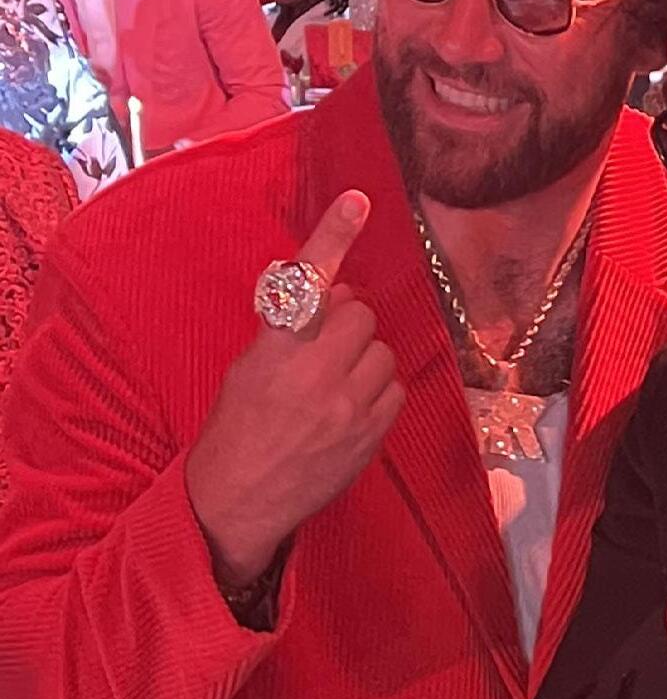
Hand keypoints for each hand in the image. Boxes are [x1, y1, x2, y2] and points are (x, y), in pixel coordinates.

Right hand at [184, 192, 403, 587]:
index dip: (333, 236)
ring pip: (384, 351)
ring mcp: (349, 404)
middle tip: (325, 346)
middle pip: (361, 314)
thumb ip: (290, 331)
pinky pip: (395, 388)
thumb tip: (333, 298)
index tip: (358, 201)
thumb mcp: (249, 367)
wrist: (241, 497)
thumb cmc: (238, 426)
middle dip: (347, 323)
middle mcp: (315, 370)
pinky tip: (350, 407)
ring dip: (366, 359)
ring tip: (334, 384)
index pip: (306, 282)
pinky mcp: (373, 432)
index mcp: (274, 348)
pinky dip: (378, 391)